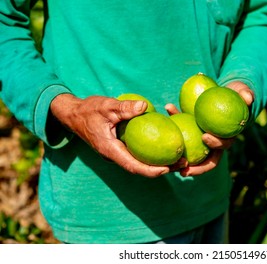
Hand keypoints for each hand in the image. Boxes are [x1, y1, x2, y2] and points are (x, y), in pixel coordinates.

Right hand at [50, 94, 183, 177]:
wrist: (74, 114)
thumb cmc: (89, 110)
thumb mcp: (106, 106)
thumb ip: (125, 108)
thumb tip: (145, 106)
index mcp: (110, 150)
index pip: (132, 166)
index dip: (150, 170)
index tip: (166, 170)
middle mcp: (114, 155)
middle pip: (140, 168)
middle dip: (162, 169)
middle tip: (182, 164)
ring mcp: (117, 153)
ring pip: (140, 163)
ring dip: (159, 163)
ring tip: (180, 159)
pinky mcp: (120, 148)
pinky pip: (137, 154)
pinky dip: (152, 154)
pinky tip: (166, 147)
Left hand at [165, 80, 253, 176]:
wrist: (227, 92)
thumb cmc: (237, 94)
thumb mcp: (243, 92)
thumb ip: (246, 94)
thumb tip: (248, 98)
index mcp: (227, 136)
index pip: (223, 146)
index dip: (216, 145)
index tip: (205, 136)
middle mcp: (214, 142)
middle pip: (207, 160)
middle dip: (196, 168)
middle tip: (184, 169)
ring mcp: (202, 139)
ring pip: (191, 155)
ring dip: (180, 162)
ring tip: (168, 167)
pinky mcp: (192, 130)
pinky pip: (182, 132)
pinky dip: (174, 124)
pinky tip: (167, 111)